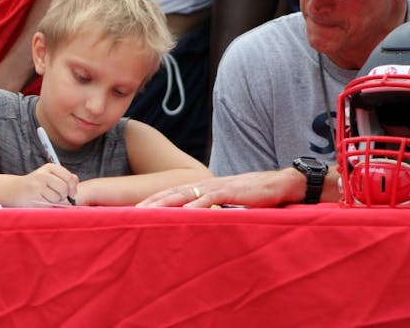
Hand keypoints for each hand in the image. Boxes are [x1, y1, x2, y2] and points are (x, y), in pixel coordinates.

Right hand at [14, 163, 78, 206]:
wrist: (15, 190)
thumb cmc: (38, 184)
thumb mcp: (51, 176)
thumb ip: (66, 178)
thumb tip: (75, 187)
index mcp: (49, 167)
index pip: (69, 177)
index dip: (73, 188)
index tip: (72, 194)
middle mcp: (42, 175)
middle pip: (64, 189)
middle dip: (64, 196)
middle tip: (59, 198)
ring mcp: (37, 186)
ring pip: (57, 198)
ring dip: (56, 202)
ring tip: (47, 199)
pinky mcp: (33, 198)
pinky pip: (49, 205)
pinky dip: (49, 206)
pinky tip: (42, 202)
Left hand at [136, 169, 304, 207]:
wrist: (281, 184)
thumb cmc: (253, 196)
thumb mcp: (227, 204)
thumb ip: (210, 212)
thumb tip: (195, 225)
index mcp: (202, 188)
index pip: (170, 194)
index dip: (151, 202)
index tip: (132, 212)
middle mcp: (204, 185)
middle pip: (170, 193)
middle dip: (148, 203)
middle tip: (128, 214)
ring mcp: (216, 187)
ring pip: (184, 195)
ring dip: (164, 204)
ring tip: (146, 214)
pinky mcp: (231, 192)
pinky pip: (209, 200)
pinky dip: (195, 207)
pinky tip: (183, 214)